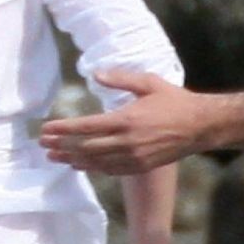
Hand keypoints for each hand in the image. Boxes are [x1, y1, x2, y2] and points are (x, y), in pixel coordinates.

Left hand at [40, 70, 219, 173]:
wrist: (200, 127)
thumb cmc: (175, 101)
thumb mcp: (148, 82)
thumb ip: (120, 79)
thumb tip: (95, 73)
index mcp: (126, 119)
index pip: (85, 127)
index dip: (62, 129)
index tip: (46, 129)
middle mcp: (127, 142)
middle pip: (85, 147)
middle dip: (61, 147)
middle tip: (43, 146)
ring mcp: (133, 157)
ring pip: (95, 162)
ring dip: (72, 160)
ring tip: (55, 157)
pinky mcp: (140, 166)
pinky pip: (110, 170)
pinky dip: (92, 168)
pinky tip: (80, 165)